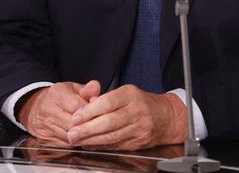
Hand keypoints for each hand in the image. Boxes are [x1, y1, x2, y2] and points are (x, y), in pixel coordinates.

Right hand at [17, 80, 100, 144]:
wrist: (35, 109)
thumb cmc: (58, 98)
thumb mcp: (72, 88)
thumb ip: (86, 89)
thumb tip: (96, 87)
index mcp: (56, 94)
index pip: (77, 106)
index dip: (90, 111)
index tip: (98, 112)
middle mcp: (48, 111)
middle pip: (74, 124)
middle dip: (87, 125)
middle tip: (97, 124)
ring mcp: (45, 128)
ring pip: (71, 137)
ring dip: (82, 136)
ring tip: (89, 131)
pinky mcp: (45, 141)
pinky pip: (66, 146)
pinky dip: (75, 142)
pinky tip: (79, 137)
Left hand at [67, 84, 186, 150]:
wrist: (166, 117)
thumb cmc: (141, 103)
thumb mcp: (124, 93)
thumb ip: (104, 98)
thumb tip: (83, 106)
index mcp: (130, 94)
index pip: (107, 102)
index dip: (89, 111)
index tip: (75, 117)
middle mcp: (136, 111)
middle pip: (109, 122)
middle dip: (87, 129)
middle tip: (72, 133)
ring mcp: (139, 127)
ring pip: (112, 136)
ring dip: (92, 140)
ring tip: (78, 140)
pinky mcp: (139, 142)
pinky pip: (117, 145)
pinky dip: (102, 146)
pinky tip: (91, 144)